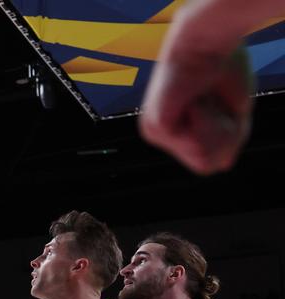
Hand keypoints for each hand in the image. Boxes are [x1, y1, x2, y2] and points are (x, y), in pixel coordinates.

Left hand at [140, 42, 252, 174]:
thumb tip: (218, 167)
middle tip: (212, 103)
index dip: (228, 141)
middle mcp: (160, 135)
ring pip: (202, 157)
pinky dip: (206, 120)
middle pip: (205, 165)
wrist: (207, 41)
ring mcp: (154, 133)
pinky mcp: (155, 127)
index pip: (209, 164)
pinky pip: (195, 145)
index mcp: (175, 132)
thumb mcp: (233, 114)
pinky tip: (194, 99)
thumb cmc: (222, 69)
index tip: (221, 107)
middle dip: (223, 135)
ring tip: (202, 100)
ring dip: (214, 127)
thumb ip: (225, 144)